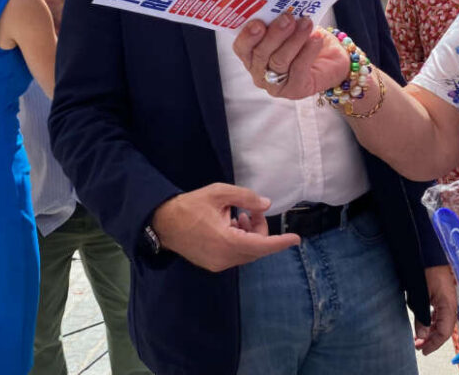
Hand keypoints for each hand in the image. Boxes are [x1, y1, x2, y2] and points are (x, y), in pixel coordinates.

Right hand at [151, 183, 300, 271]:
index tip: (296, 239)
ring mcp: (217, 264)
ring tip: (240, 215)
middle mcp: (224, 258)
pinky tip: (231, 225)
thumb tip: (266, 204)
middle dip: (261, 229)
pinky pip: (235, 255)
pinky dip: (240, 241)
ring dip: (250, 235)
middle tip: (253, 210)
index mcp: (227, 242)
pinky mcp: (212, 264)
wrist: (162, 223)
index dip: (280, 242)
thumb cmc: (190, 206)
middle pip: (255, 248)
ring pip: (246, 252)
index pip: (261, 246)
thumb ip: (245, 198)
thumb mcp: (218, 194)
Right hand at [233, 13, 348, 99]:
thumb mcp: (290, 26)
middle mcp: (259, 72)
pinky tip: (316, 39)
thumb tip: (283, 7)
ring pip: (279, 61)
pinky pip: (298, 68)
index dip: (247, 36)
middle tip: (287, 18)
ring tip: (306, 24)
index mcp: (251, 54)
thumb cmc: (305, 38)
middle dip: (274, 34)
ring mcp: (275, 84)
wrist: (331, 58)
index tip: (258, 23)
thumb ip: (281, 20)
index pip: (241, 48)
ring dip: (294, 40)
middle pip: (261, 54)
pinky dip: (308, 51)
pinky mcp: (295, 90)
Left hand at [415, 265, 456, 353]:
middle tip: (417, 345)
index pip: (444, 332)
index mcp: (448, 304)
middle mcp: (449, 302)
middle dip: (431, 338)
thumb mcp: (420, 294)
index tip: (423, 350)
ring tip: (419, 336)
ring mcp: (446, 297)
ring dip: (430, 330)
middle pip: (443, 327)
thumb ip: (421, 316)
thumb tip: (421, 335)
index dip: (434, 343)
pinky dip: (431, 319)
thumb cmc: (425, 267)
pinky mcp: (441, 291)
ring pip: (441, 320)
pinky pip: (438, 311)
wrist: (427, 248)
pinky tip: (424, 322)